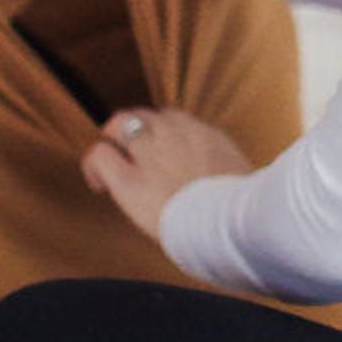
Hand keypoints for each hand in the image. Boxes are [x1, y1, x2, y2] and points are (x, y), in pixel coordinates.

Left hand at [83, 105, 254, 241]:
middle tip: (132, 157)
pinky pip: (100, 156)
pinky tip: (98, 185)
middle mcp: (178, 136)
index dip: (164, 136)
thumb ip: (231, 177)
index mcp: (208, 138)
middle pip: (147, 116)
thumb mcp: (247, 184)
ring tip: (112, 163)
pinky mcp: (129, 181)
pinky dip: (94, 166)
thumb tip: (236, 192)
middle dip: (137, 133)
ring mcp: (152, 154)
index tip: (164, 157)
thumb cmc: (247, 217)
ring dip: (115, 140)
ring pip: (121, 123)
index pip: (177, 121)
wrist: (235, 225)